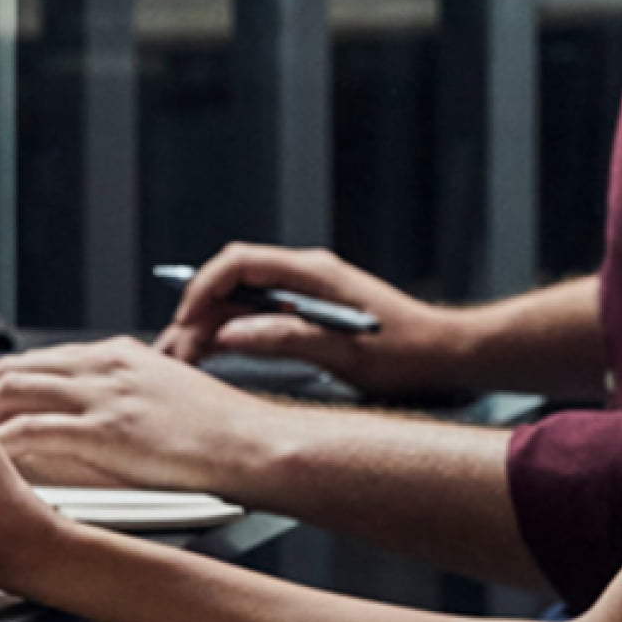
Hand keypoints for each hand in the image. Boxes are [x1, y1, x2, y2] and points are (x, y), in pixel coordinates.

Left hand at [0, 338, 300, 496]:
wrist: (250, 442)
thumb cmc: (222, 427)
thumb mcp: (172, 389)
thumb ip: (134, 390)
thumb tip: (114, 407)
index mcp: (121, 355)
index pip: (44, 358)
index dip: (8, 379)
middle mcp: (105, 367)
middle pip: (19, 369)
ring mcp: (102, 397)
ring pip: (16, 393)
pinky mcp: (103, 431)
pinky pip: (33, 433)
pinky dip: (3, 444)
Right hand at [150, 244, 463, 396]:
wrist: (446, 353)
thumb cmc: (407, 353)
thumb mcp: (345, 353)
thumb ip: (287, 339)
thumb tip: (233, 333)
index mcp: (313, 273)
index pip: (238, 263)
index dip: (202, 289)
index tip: (185, 323)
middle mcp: (307, 274)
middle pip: (233, 279)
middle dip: (198, 311)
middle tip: (176, 350)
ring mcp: (307, 289)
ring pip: (242, 297)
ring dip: (212, 324)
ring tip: (185, 357)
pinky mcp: (311, 309)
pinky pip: (260, 311)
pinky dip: (234, 330)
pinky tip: (217, 354)